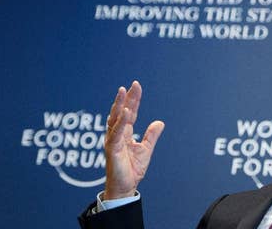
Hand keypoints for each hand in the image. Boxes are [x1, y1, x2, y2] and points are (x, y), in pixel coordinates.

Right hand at [103, 81, 164, 199]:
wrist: (126, 186)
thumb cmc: (132, 169)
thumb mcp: (146, 149)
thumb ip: (151, 135)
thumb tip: (160, 122)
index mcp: (124, 133)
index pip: (129, 112)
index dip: (133, 99)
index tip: (136, 86)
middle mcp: (117, 134)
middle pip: (120, 112)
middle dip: (126, 98)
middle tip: (132, 85)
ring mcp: (113, 141)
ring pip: (115, 120)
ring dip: (119, 105)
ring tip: (124, 93)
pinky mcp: (112, 149)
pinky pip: (115, 134)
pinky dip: (120, 123)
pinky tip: (125, 113)